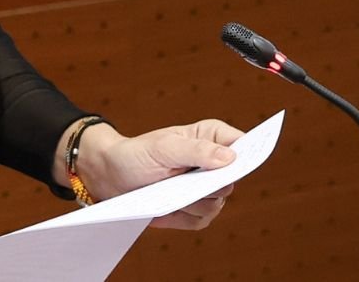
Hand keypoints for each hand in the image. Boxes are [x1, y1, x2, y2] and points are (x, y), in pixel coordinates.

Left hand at [73, 119, 242, 229]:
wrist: (111, 175)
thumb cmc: (136, 154)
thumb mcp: (163, 147)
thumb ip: (196, 150)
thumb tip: (230, 158)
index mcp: (211, 137)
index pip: (243, 144)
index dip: (247, 154)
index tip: (235, 164)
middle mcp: (213, 163)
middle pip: (230, 181)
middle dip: (207, 185)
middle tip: (183, 181)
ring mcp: (205, 189)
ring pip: (215, 204)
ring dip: (190, 203)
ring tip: (165, 194)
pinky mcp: (194, 210)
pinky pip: (199, 221)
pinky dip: (180, 218)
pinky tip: (162, 210)